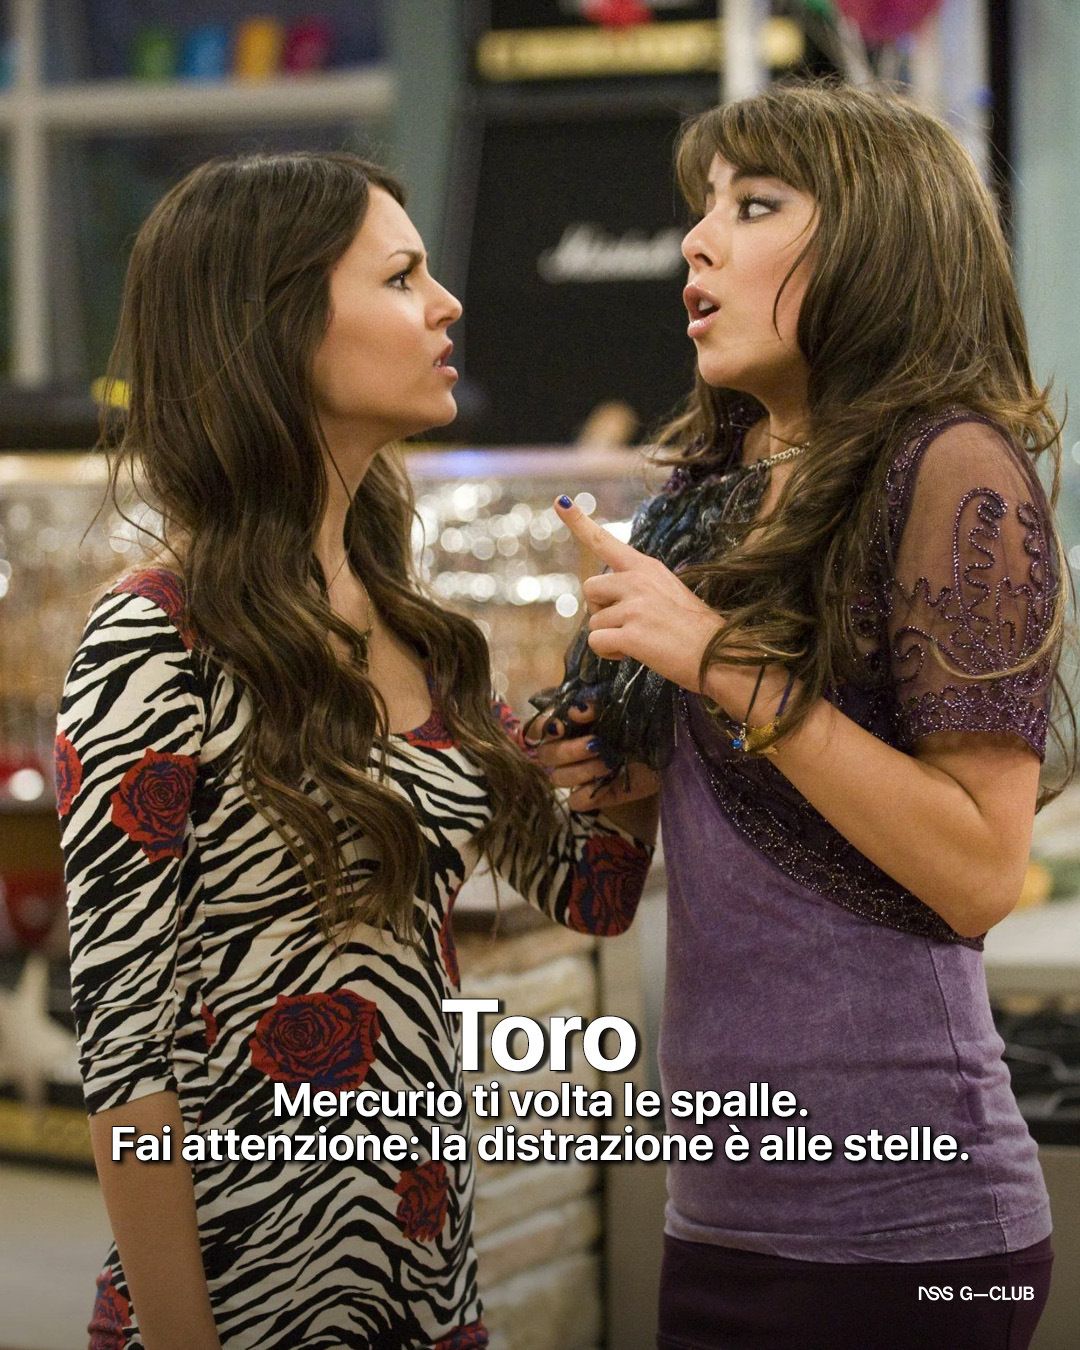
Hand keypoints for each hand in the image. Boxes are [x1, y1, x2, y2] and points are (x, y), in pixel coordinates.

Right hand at [533, 700, 659, 812]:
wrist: (672, 743)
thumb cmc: (642, 717)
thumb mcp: (621, 701)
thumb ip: (596, 699)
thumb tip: (579, 707)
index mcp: (570, 723)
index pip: (540, 725)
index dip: (549, 723)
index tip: (574, 718)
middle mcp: (569, 748)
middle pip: (546, 754)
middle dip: (569, 749)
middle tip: (597, 743)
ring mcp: (580, 775)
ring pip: (557, 778)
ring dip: (582, 769)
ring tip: (609, 761)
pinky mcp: (596, 796)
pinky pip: (577, 801)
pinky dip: (589, 793)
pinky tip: (607, 781)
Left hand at [554, 495, 723, 692]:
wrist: (720, 655)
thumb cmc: (694, 630)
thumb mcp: (668, 593)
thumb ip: (636, 588)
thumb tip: (602, 600)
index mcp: (647, 568)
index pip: (606, 541)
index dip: (580, 523)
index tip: (561, 501)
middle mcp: (638, 580)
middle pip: (590, 588)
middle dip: (600, 610)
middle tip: (627, 623)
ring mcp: (635, 606)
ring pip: (594, 621)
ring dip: (610, 635)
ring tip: (641, 641)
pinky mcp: (632, 633)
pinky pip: (597, 642)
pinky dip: (610, 653)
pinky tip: (634, 653)